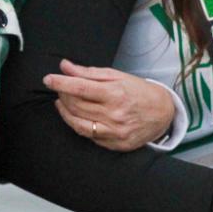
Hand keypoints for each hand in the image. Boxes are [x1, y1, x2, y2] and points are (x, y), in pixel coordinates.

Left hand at [47, 60, 176, 151]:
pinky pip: (88, 135)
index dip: (61, 83)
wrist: (163, 114)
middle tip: (59, 87)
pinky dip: (76, 124)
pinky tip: (75, 115)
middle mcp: (114, 115)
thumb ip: (89, 72)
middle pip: (77, 105)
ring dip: (65, 111)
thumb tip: (65, 66)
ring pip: (78, 123)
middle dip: (63, 95)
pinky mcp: (114, 144)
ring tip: (62, 101)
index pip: (80, 88)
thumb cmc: (140, 92)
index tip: (49, 79)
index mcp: (116, 94)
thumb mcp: (118, 76)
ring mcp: (114, 132)